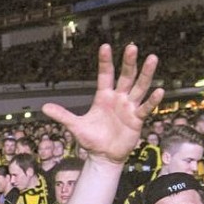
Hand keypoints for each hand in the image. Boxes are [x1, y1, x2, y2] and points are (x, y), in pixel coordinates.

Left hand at [42, 44, 163, 164]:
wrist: (103, 156)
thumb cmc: (91, 139)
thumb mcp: (75, 126)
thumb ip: (62, 115)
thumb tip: (44, 107)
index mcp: (103, 97)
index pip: (105, 75)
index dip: (105, 62)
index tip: (105, 46)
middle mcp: (118, 98)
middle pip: (125, 76)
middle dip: (129, 62)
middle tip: (132, 47)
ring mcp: (129, 107)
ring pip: (139, 87)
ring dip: (146, 74)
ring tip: (152, 58)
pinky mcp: (137, 119)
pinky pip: (146, 108)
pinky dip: (152, 100)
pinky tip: (159, 91)